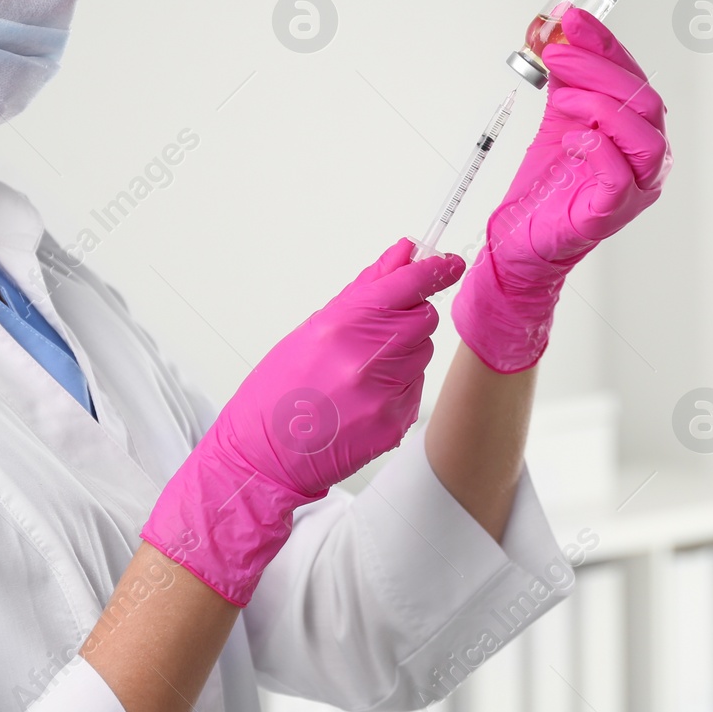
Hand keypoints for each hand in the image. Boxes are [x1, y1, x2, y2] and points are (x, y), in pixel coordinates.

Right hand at [141, 237, 465, 605]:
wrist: (263, 456)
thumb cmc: (277, 391)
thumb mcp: (312, 330)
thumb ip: (365, 291)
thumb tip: (402, 254)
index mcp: (342, 327)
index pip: (407, 286)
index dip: (434, 270)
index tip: (449, 263)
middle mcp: (367, 359)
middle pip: (424, 320)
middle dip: (410, 317)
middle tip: (381, 330)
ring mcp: (384, 395)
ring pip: (422, 354)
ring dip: (403, 353)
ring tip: (362, 371)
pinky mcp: (395, 424)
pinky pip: (415, 389)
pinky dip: (398, 387)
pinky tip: (364, 397)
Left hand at [452, 7, 670, 372]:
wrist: (519, 237)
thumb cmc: (546, 183)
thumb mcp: (559, 116)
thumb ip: (567, 77)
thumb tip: (562, 28)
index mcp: (638, 131)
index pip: (634, 77)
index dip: (606, 44)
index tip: (572, 19)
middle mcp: (647, 159)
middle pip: (645, 101)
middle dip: (599, 67)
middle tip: (558, 52)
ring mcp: (635, 188)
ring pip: (644, 136)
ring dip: (601, 103)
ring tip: (563, 93)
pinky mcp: (611, 213)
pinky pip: (620, 176)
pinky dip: (598, 147)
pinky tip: (571, 135)